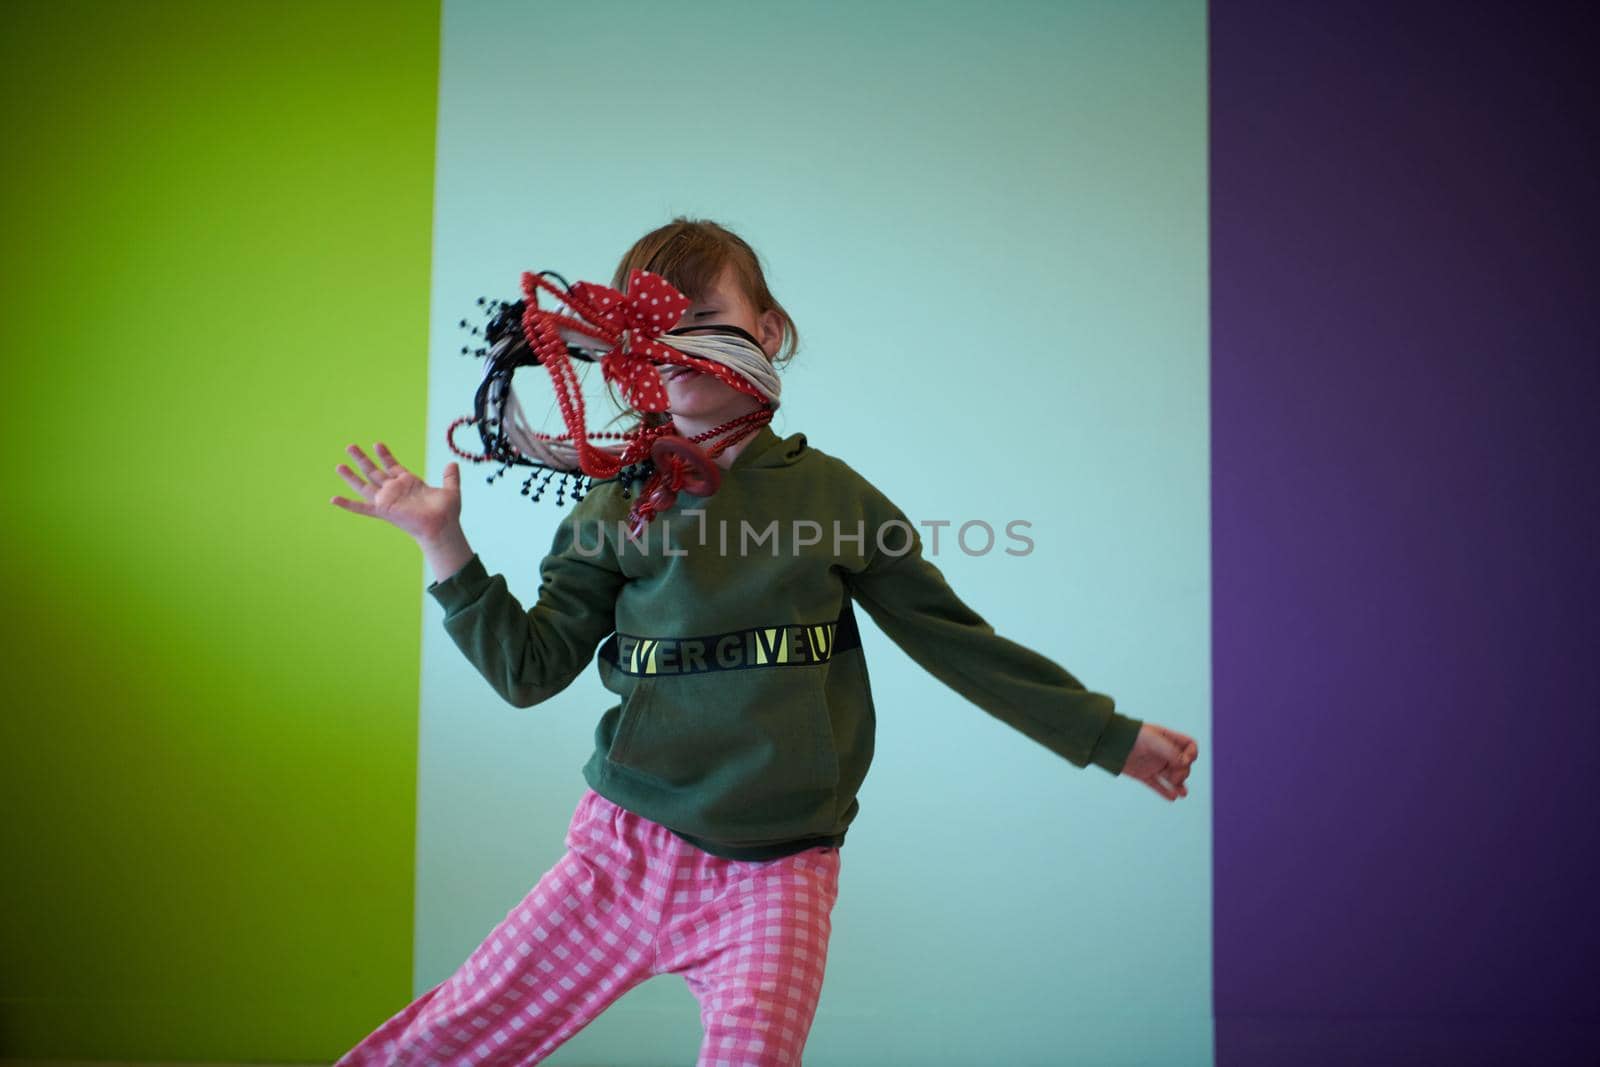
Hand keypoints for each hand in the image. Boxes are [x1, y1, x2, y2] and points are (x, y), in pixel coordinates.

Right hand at [330, 442, 460, 544]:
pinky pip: (361, 507)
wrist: (442, 526)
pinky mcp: (384, 510)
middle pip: (374, 471)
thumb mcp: (451, 490)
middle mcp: (395, 490)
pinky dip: (348, 504)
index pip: (392, 465)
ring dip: (351, 476)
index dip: (385, 455)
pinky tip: (334, 500)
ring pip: (365, 484)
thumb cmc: (447, 513)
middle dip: (362, 458)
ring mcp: (388, 500)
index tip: (377, 444)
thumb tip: (453, 463)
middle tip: (350, 446)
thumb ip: (450, 476)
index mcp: (408, 483)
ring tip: (339, 465)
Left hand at [1121, 723, 1197, 801]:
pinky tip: (1172, 798)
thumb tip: (1185, 764)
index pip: (1188, 746)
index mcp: (1168, 739)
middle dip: (1183, 772)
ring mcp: (1153, 764)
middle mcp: (1163, 752)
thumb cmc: (1132, 735)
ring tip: (1183, 793)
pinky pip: (1156, 785)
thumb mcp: (1154, 740)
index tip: (1185, 760)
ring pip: (1171, 777)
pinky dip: (1164, 791)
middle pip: (1182, 764)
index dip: (1191, 754)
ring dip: (1179, 785)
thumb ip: (1172, 752)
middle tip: (1175, 777)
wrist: (1110, 742)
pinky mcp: (1143, 774)